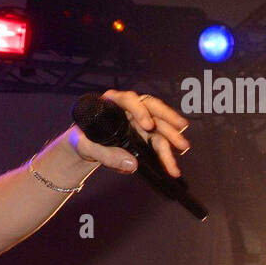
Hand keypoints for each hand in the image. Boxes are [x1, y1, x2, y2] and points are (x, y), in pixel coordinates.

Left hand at [70, 90, 191, 175]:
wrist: (84, 145)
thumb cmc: (83, 140)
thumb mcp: (87, 147)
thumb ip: (107, 156)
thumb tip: (133, 165)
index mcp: (111, 103)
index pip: (128, 99)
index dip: (140, 110)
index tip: (148, 125)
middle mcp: (128, 108)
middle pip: (152, 108)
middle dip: (167, 118)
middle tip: (179, 130)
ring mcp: (138, 120)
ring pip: (159, 123)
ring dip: (172, 134)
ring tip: (183, 146)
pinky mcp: (144, 133)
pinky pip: (158, 138)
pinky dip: (166, 148)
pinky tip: (174, 157)